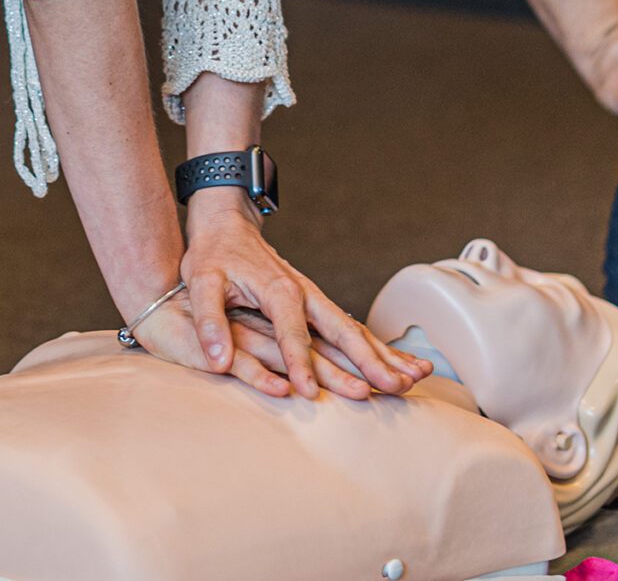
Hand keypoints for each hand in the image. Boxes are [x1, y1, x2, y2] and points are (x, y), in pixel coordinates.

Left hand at [171, 190, 429, 400]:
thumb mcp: (200, 281)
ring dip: (386, 354)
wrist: (228, 224)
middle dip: (370, 360)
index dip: (299, 364)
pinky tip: (397, 365)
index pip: (292, 333)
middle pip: (343, 331)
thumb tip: (216, 361)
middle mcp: (305, 294)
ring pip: (356, 330)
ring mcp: (315, 299)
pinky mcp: (316, 306)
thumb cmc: (214, 254)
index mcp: (279, 289)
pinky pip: (350, 330)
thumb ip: (208, 320)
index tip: (308, 392)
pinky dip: (376, 348)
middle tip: (394, 387)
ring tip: (416, 377)